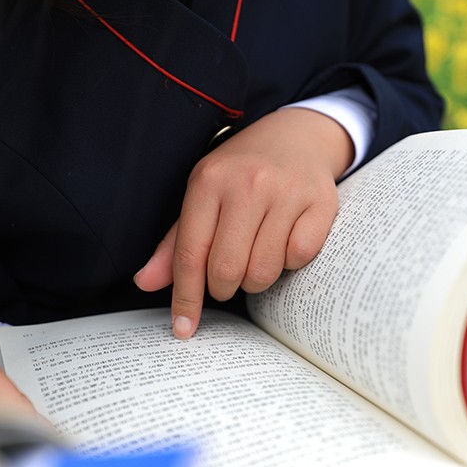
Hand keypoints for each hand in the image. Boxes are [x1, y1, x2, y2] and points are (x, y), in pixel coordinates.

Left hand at [134, 108, 352, 338]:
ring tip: (256, 257)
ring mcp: (286, 192)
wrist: (298, 136)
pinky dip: (290, 262)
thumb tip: (146, 282)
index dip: (186, 297)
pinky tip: (285, 242)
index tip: (183, 330)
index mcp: (209, 181)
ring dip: (257, 279)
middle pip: (227, 269)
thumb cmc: (243, 172)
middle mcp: (247, 184)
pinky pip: (299, 257)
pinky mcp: (320, 202)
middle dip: (224, 288)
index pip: (190, 253)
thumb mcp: (203, 195)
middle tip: (228, 279)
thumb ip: (176, 242)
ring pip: (264, 270)